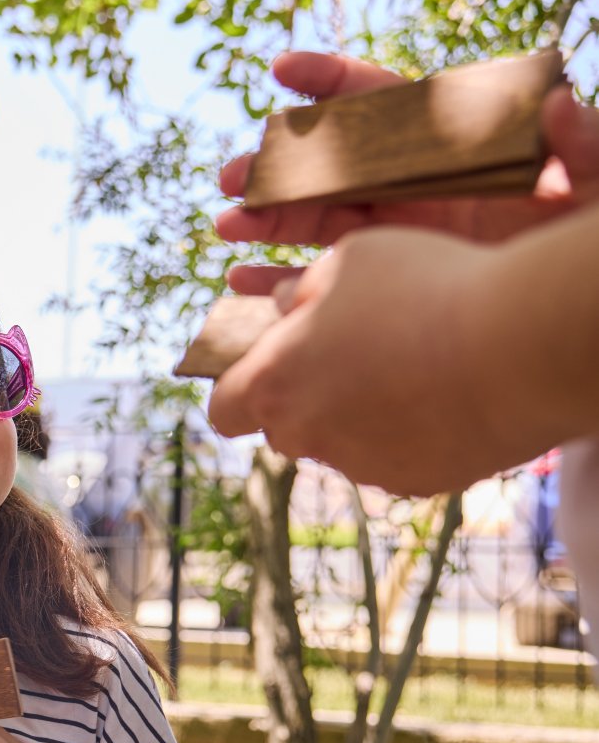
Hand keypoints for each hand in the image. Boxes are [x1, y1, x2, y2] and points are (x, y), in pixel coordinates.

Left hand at [207, 227, 555, 493]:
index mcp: (274, 383)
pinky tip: (441, 393)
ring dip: (356, 414)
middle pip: (282, 430)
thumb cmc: (424, 288)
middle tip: (345, 357)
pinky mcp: (412, 482)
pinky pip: (393, 458)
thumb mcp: (347, 260)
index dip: (237, 389)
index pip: (223, 409)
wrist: (519, 344)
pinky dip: (406, 433)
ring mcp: (360, 465)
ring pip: (339, 444)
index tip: (259, 371)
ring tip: (406, 366)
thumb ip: (298, 291)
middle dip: (301, 399)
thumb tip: (278, 306)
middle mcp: (306, 435)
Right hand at [217, 50, 598, 280]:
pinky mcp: (385, 285)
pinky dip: (277, 282)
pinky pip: (319, 283)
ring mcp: (394, 237)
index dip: (330, 80)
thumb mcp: (598, 177)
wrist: (578, 307)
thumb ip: (580, 141)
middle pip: (329, 165)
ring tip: (225, 228)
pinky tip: (241, 282)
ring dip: (264, 221)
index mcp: (449, 145)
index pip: (382, 100)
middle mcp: (412, 186)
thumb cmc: (591, 229)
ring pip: (313, 220)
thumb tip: (558, 105)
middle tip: (231, 177)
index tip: (284, 70)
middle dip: (274, 166)